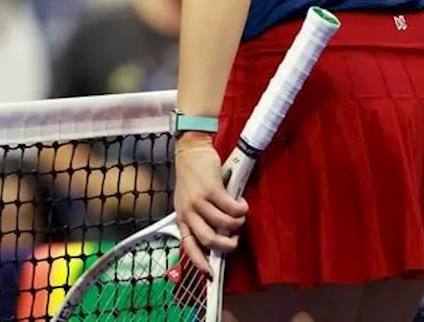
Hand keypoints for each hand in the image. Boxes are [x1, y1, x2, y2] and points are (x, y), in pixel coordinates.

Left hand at [174, 140, 247, 272]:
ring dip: (237, 223)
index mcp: (182, 216)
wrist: (191, 150)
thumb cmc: (193, 176)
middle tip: (235, 239)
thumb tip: (219, 235)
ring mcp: (199, 200)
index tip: (210, 273)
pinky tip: (241, 204)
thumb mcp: (189, 200)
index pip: (188, 246)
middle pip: (208, 240)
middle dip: (226, 245)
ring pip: (223, 224)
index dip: (200, 262)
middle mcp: (189, 211)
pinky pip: (231, 208)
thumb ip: (199, 217)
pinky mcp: (211, 189)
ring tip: (240, 216)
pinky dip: (241, 209)